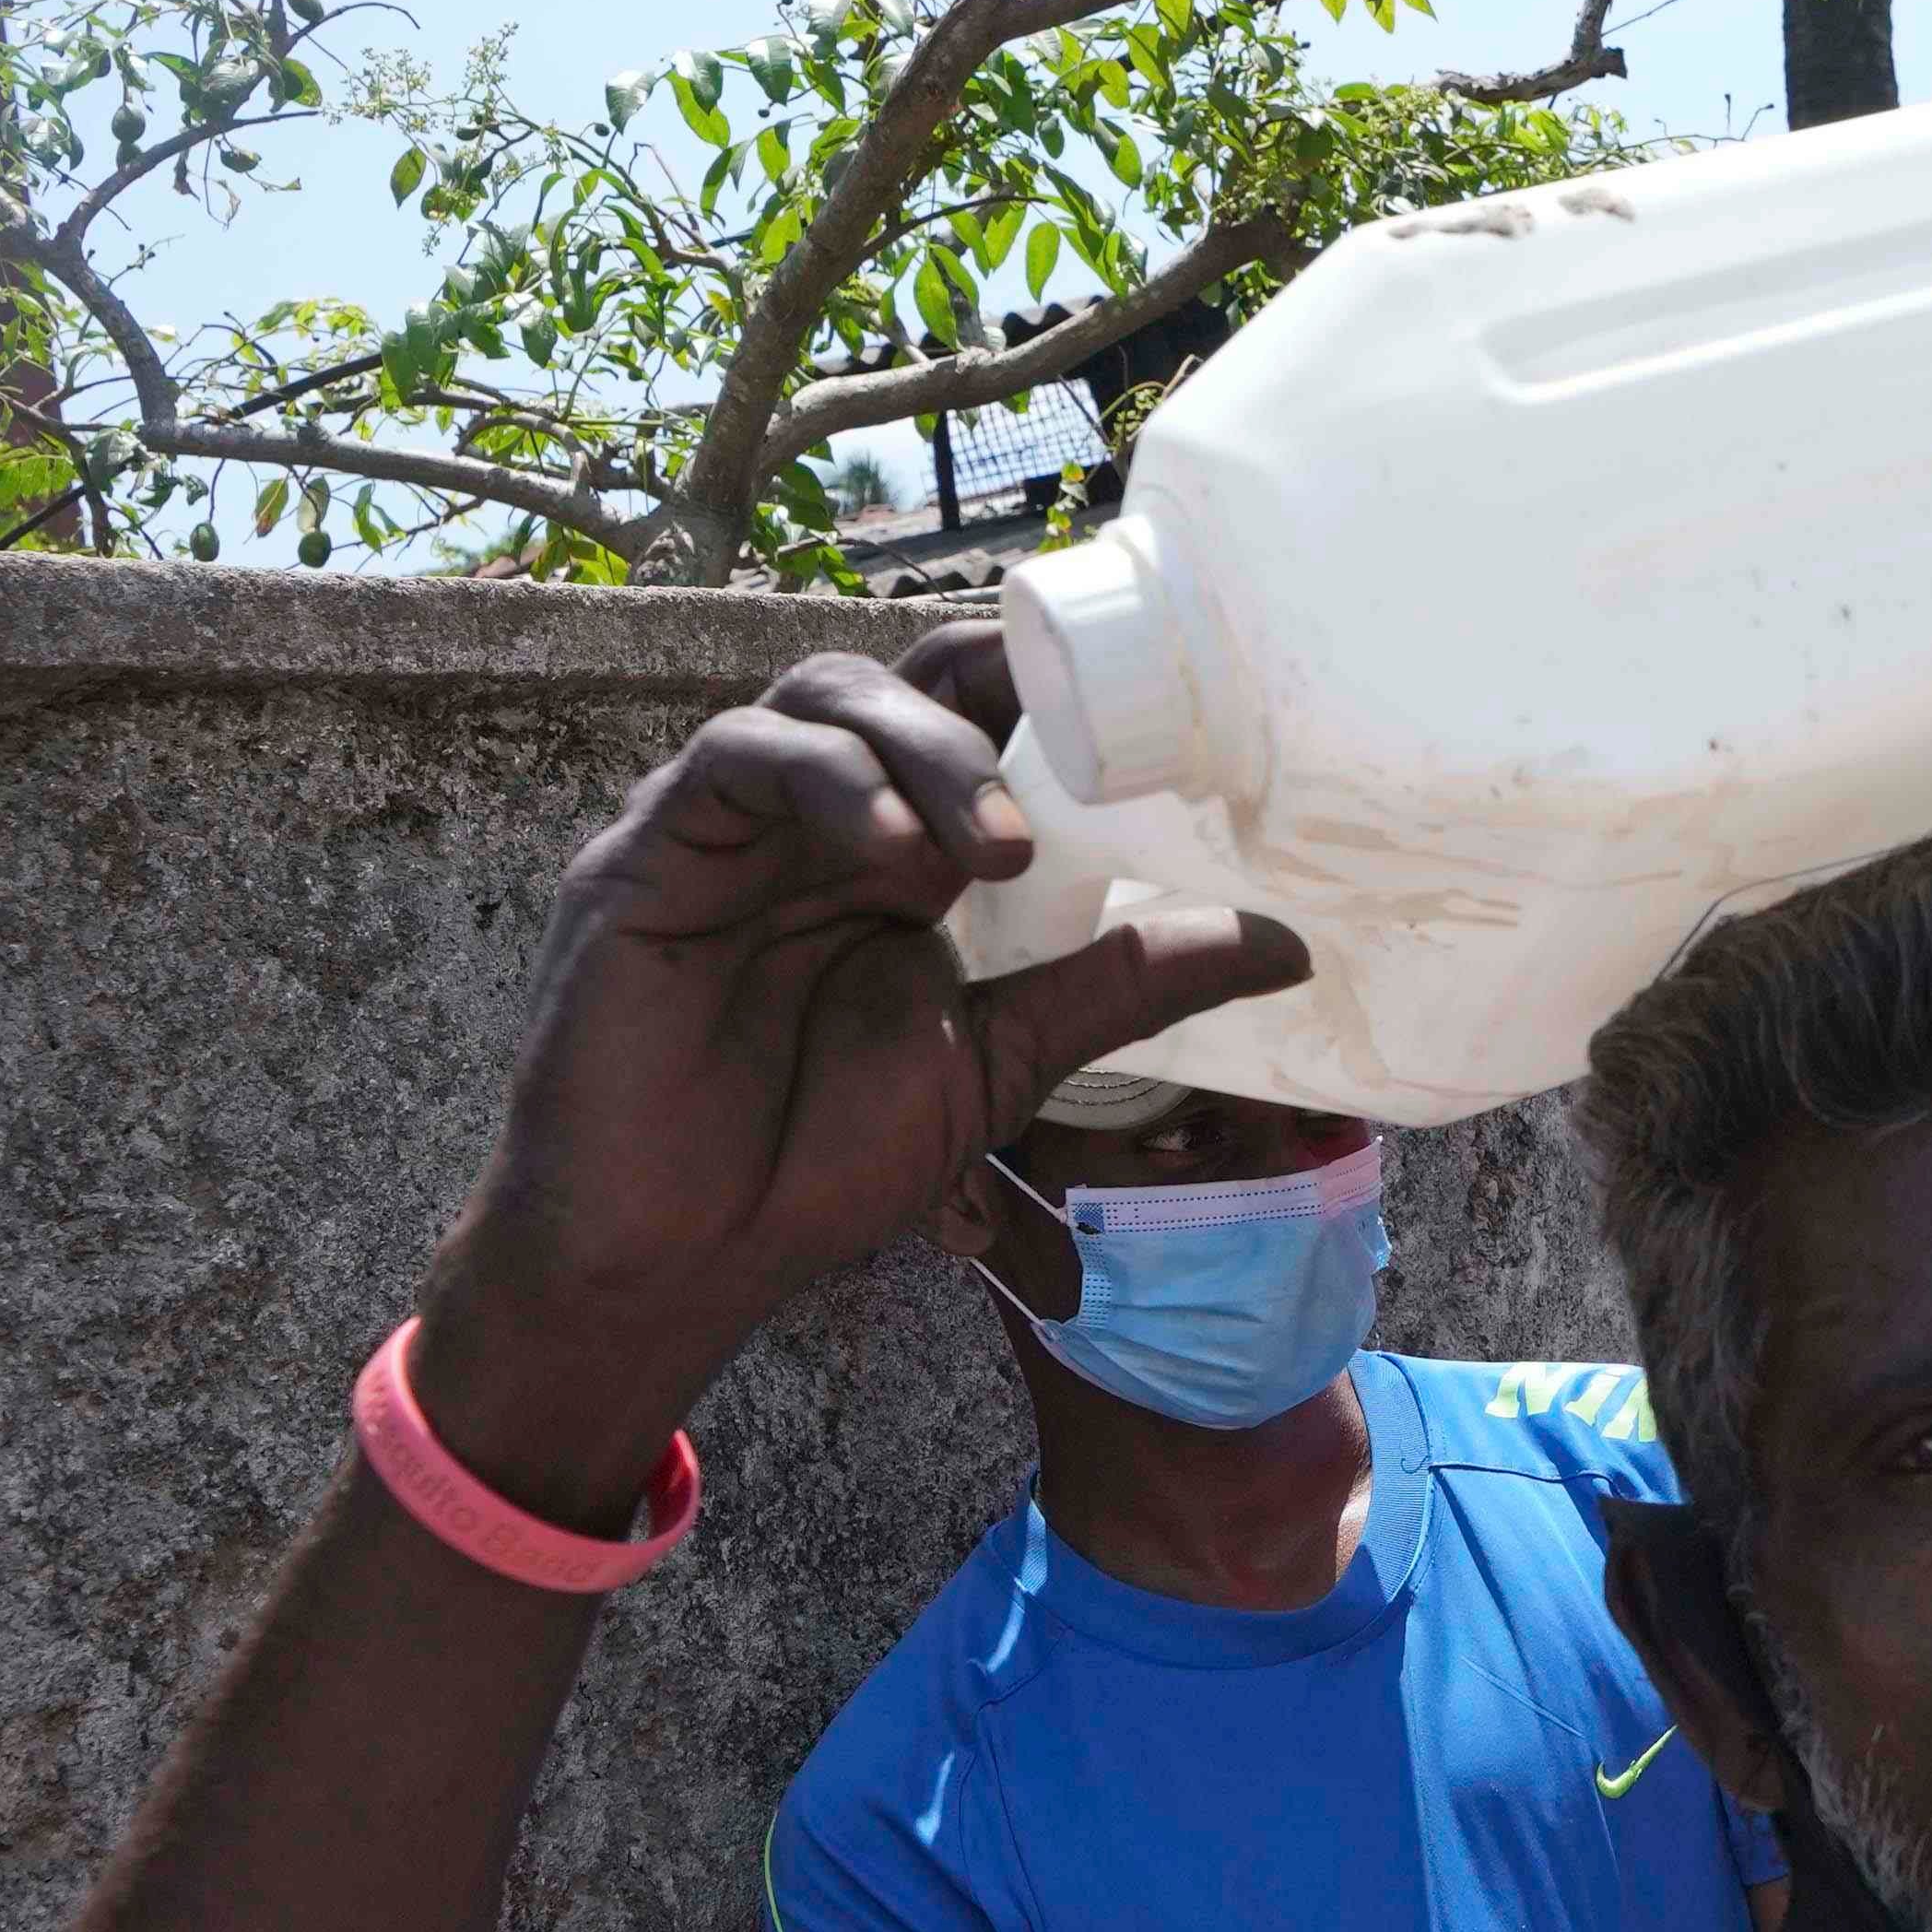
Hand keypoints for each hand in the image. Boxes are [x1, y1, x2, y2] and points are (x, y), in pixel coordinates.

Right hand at [409, 633, 1299, 1519]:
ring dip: (925, 749)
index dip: (1045, 686)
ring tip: (996, 852)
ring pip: (821, 695)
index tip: (1149, 711)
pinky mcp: (646, 850)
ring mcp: (724, 824)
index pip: (969, 711)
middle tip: (1073, 788)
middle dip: (991, 702)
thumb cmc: (815, 1160)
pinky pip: (735, 758)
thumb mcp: (1003, 1062)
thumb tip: (1285, 945)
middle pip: (898, 676)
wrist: (674, 1255)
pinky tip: (896, 859)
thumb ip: (1120, 986)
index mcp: (895, 849)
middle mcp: (812, 817)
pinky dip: (831, 784)